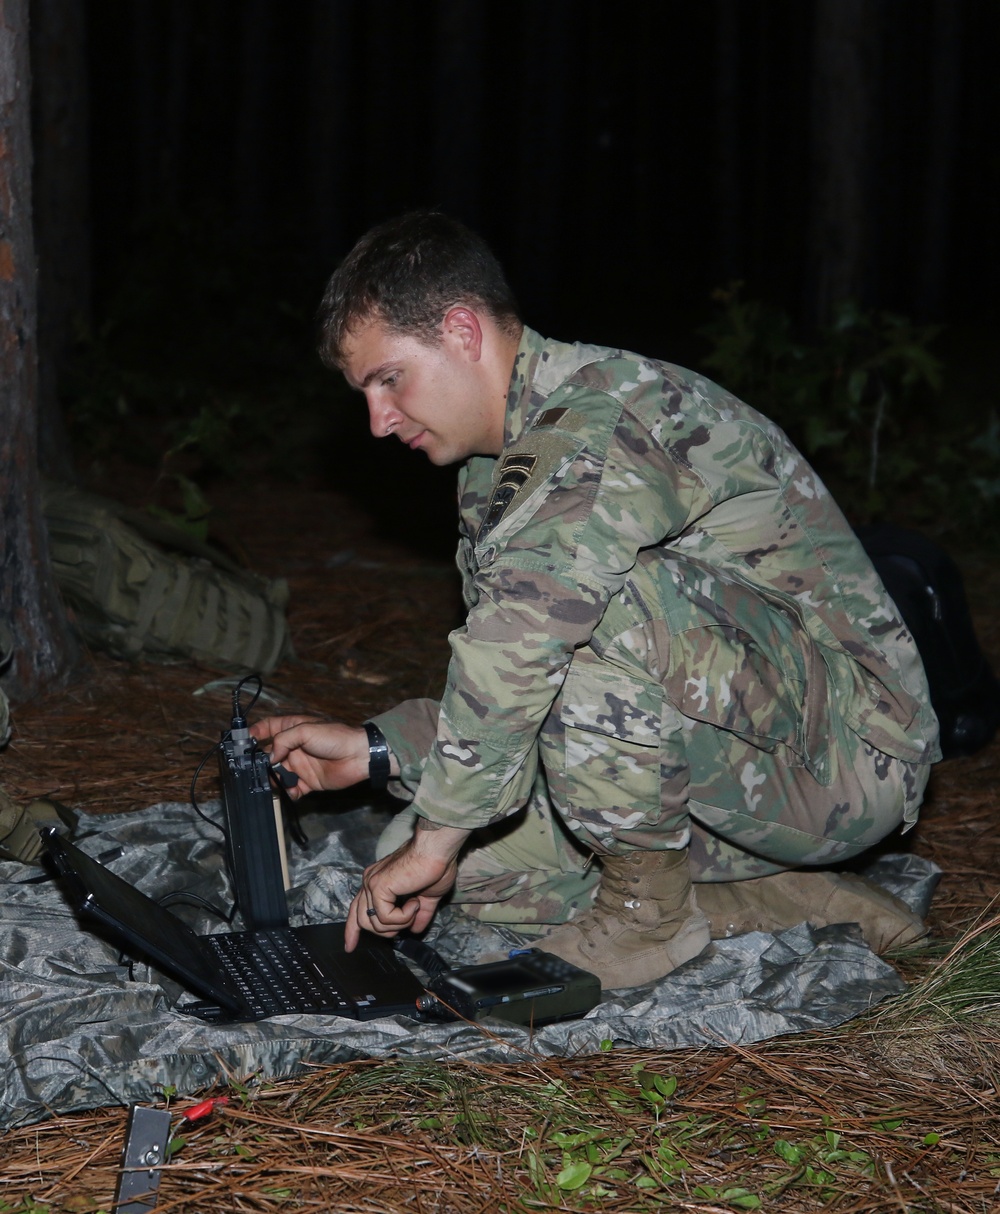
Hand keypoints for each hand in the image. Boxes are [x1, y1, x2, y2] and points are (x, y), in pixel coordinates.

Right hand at [249, 716, 369, 799]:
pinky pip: (292, 789)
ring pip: (278, 774)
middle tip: (252, 771)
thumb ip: (283, 740)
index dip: (255, 733)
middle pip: (269, 755)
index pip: (269, 727)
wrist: (358, 757)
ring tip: (273, 783)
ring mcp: (300, 765)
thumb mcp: (306, 730)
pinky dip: (288, 792)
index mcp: (293, 729)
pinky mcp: (308, 782)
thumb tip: (269, 756)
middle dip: (260, 763)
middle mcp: (294, 747)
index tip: (242, 741)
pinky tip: (291, 792)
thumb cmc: (334, 738)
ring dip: (273, 780)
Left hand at [344, 821, 469, 949]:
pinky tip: (415, 902)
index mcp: (378, 882)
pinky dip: (404, 917)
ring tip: (415, 907)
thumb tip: (417, 930)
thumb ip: (420, 913)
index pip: (356, 910)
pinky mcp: (378, 887)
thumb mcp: (428, 896)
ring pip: (374, 923)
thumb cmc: (435, 866)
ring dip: (399, 924)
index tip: (349, 947)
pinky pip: (385, 918)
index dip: (352, 930)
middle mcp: (370, 882)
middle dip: (386, 931)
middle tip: (409, 921)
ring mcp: (372, 884)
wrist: (437, 851)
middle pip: (362, 921)